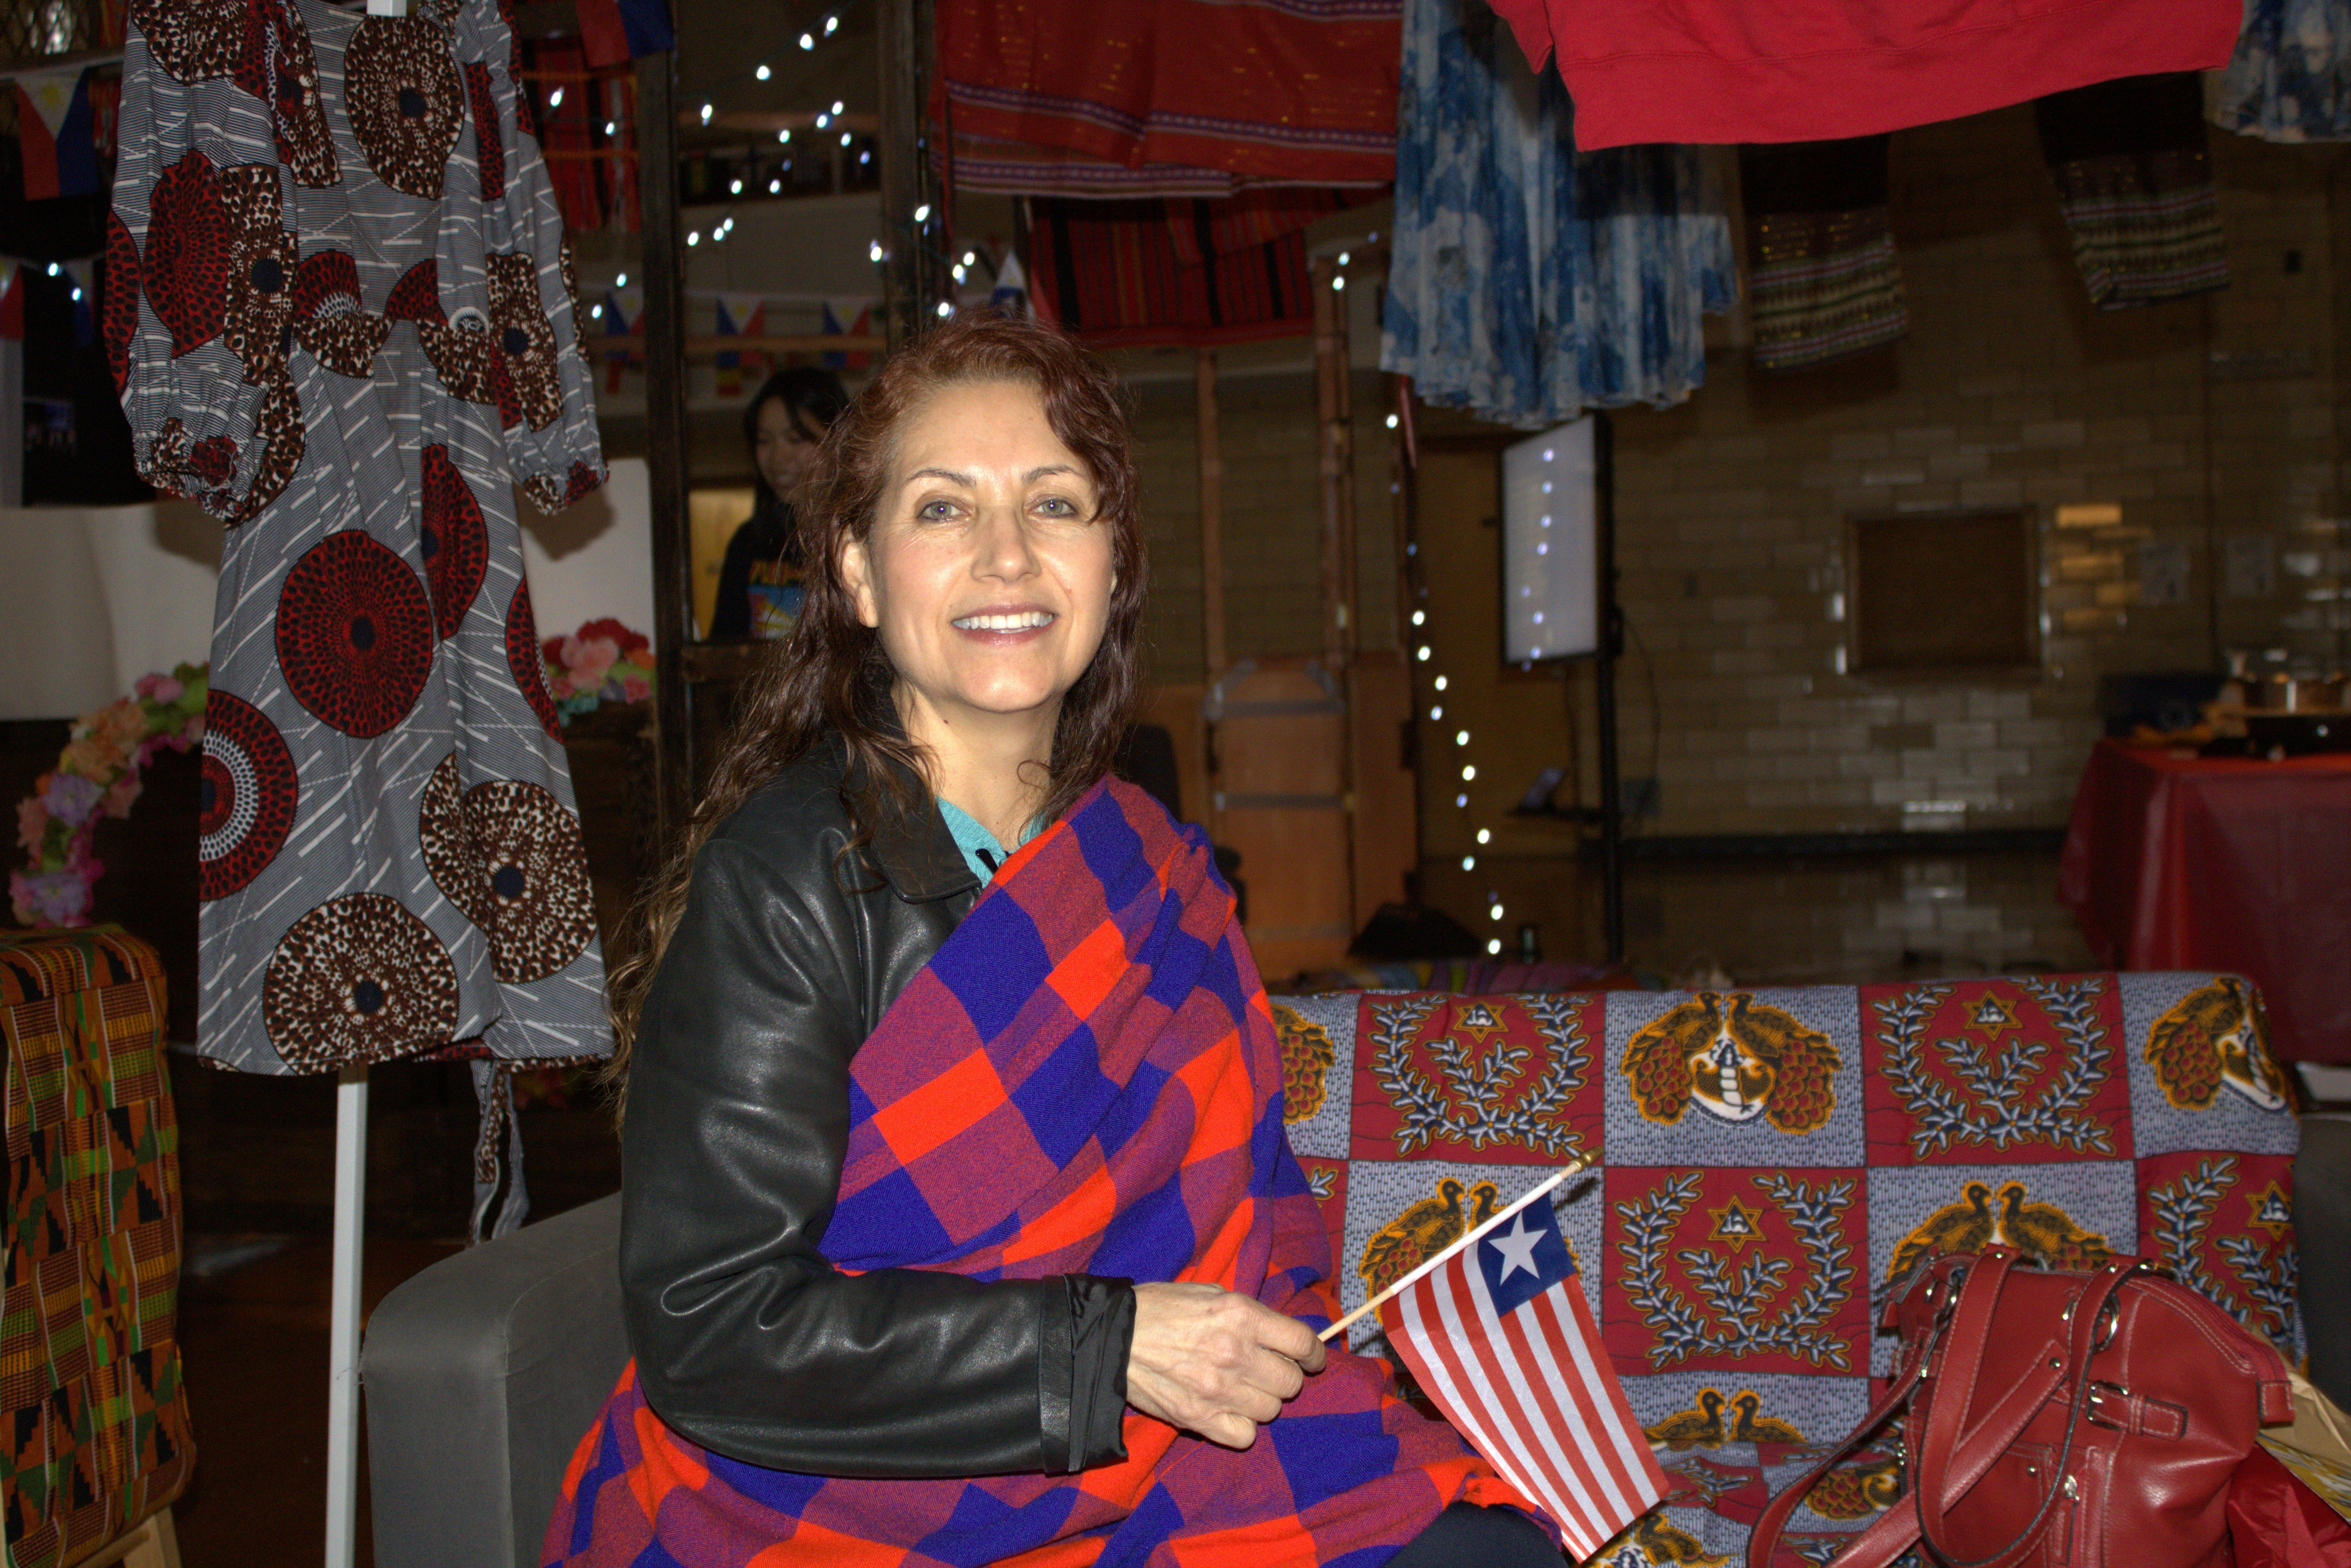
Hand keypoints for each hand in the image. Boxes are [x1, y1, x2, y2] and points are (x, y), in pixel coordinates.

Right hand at [1124, 1281, 1327, 1449]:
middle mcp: (1235, 1353)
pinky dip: (1242, 1425)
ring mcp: (1217, 1390)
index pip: (1301, 1343)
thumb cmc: (1159, 1308)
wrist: (1109, 1338)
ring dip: (1261, 1400)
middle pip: (1290, 1382)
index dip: (1313, 1353)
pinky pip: (1245, 1435)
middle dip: (1284, 1376)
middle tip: (1266, 1369)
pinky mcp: (1198, 1419)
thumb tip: (1280, 1334)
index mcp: (1240, 1315)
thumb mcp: (1209, 1292)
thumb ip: (1249, 1313)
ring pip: (1270, 1410)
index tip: (1311, 1358)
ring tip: (1240, 1387)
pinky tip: (1228, 1409)